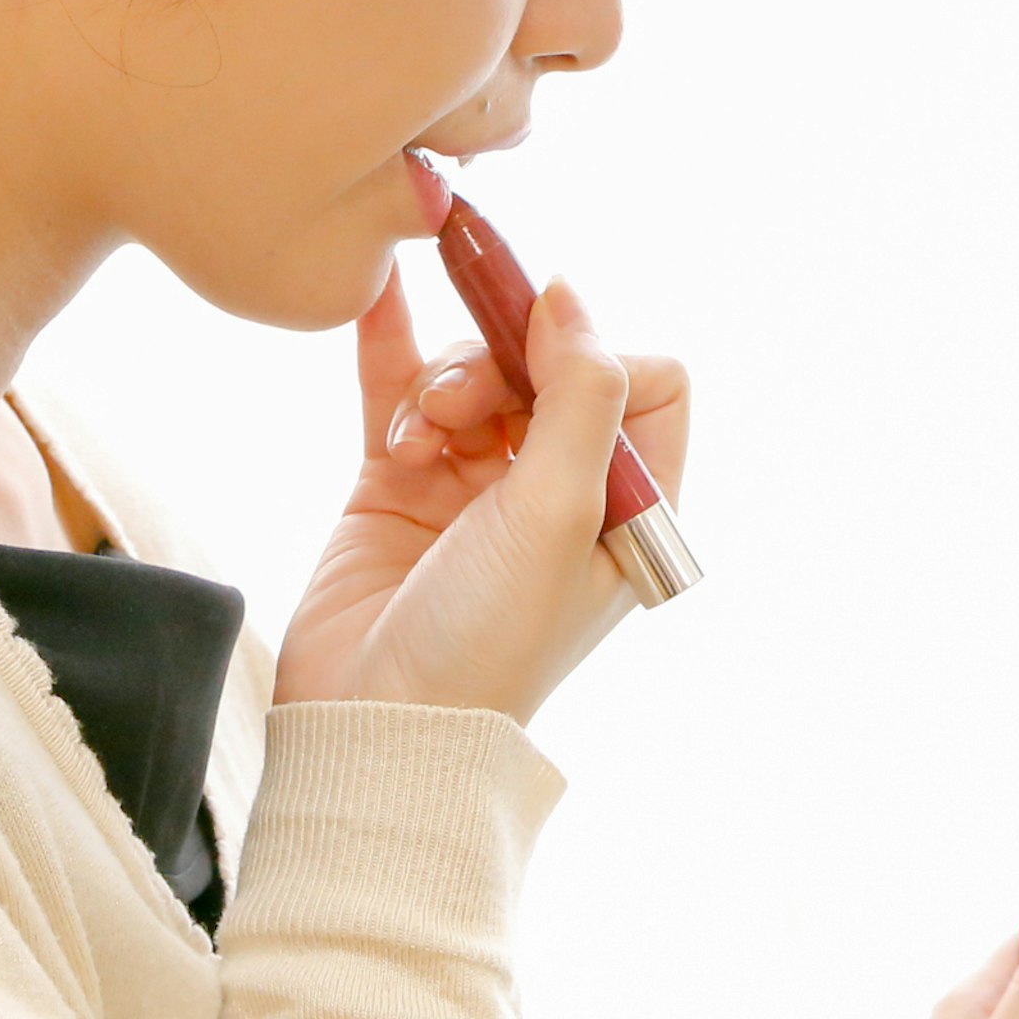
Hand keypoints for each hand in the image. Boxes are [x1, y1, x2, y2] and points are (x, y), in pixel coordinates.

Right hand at [274, 261, 692, 722]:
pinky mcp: (400, 484)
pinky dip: (394, 348)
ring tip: (416, 441)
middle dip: (502, 366)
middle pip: (550, 365)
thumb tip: (568, 293)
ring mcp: (478, 485)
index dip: (595, 358)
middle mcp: (562, 492)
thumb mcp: (559, 515)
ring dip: (443, 386)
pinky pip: (402, 392)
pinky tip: (377, 295)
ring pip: (474, 375)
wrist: (373, 724)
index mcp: (630, 508)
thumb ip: (581, 396)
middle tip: (457, 409)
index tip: (540, 366)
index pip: (645, 382)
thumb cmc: (488, 642)